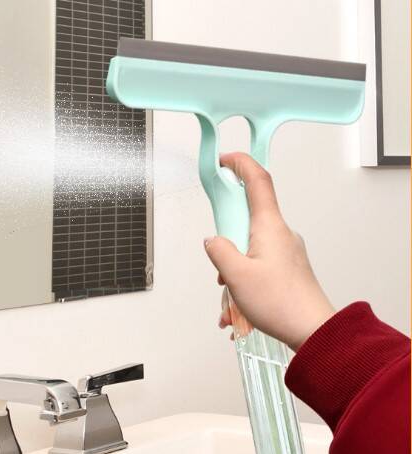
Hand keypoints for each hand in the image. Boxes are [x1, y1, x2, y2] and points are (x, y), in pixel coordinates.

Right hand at [204, 152, 334, 350]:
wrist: (313, 330)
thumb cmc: (280, 302)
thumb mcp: (236, 275)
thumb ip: (219, 250)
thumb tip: (213, 240)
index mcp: (269, 225)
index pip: (257, 180)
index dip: (240, 164)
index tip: (224, 161)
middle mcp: (280, 232)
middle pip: (247, 214)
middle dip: (226, 234)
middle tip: (221, 260)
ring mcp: (285, 249)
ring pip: (249, 243)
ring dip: (233, 263)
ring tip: (231, 292)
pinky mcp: (287, 266)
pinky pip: (258, 260)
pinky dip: (243, 275)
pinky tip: (238, 303)